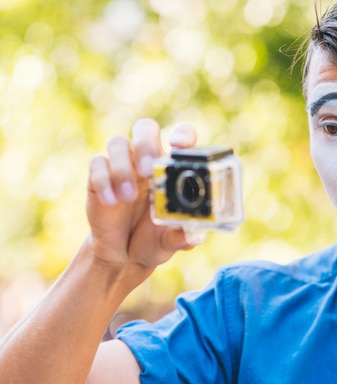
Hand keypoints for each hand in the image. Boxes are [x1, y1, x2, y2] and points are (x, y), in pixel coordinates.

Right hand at [85, 118, 198, 276]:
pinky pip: (97, 164)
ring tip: (128, 198)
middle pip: (145, 128)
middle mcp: (147, 161)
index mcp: (172, 168)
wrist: (123, 255)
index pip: (181, 136)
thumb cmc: (154, 240)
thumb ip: (182, 236)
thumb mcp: (171, 241)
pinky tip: (111, 201)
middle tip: (147, 170)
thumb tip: (193, 235)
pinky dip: (103, 180)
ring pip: (118, 142)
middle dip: (146, 143)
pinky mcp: (99, 177)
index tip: (178, 145)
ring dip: (122, 168)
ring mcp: (122, 166)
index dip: (182, 134)